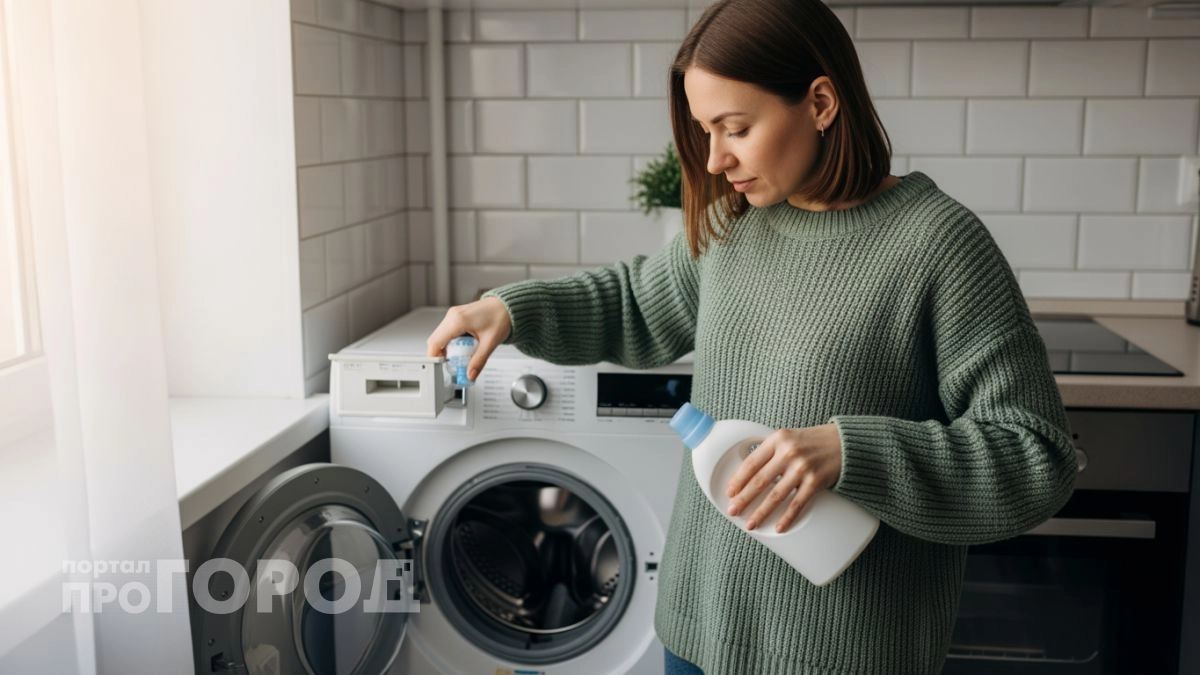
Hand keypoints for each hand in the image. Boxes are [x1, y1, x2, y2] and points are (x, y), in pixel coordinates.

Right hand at [425, 297, 511, 381]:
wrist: (508, 306)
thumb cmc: (501, 317)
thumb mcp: (490, 343)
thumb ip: (479, 361)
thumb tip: (470, 374)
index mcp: (458, 320)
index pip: (435, 342)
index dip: (435, 357)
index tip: (442, 368)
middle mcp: (452, 316)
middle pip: (436, 340)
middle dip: (442, 355)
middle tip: (454, 365)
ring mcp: (453, 315)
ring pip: (441, 336)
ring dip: (447, 349)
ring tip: (463, 356)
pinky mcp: (456, 316)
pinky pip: (447, 332)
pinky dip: (452, 342)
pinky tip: (465, 347)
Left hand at [725, 424, 842, 532]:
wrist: (845, 442)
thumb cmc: (812, 441)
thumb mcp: (788, 438)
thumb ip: (770, 451)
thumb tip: (747, 474)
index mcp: (778, 439)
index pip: (752, 462)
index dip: (738, 479)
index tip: (730, 492)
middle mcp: (789, 452)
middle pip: (760, 481)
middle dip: (744, 499)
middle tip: (733, 511)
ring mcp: (803, 467)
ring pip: (776, 495)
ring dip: (761, 512)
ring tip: (751, 524)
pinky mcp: (816, 481)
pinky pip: (798, 503)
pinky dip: (787, 517)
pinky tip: (778, 527)